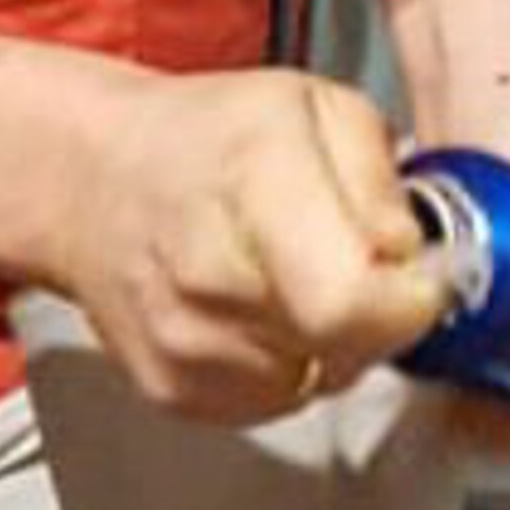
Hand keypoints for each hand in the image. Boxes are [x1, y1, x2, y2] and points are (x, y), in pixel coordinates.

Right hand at [41, 68, 451, 419]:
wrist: (94, 181)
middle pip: (343, 350)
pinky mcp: (173, 391)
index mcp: (252, 181)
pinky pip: (276, 401)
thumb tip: (408, 254)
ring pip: (319, 383)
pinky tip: (262, 310)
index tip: (415, 276)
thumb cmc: (207, 139)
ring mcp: (184, 344)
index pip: (350, 301)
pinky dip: (289, 363)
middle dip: (378, 316)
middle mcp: (207, 273)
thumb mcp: (318, 108)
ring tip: (300, 280)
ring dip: (335, 344)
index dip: (407, 299)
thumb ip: (381, 181)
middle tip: (360, 269)